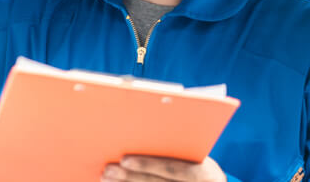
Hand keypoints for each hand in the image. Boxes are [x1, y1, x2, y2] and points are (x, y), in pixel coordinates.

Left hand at [102, 156, 226, 180]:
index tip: (124, 159)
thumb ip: (174, 147)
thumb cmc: (199, 164)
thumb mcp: (196, 156)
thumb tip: (136, 132)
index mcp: (204, 174)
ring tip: (105, 178)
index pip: (172, 170)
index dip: (147, 165)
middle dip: (130, 177)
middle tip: (107, 169)